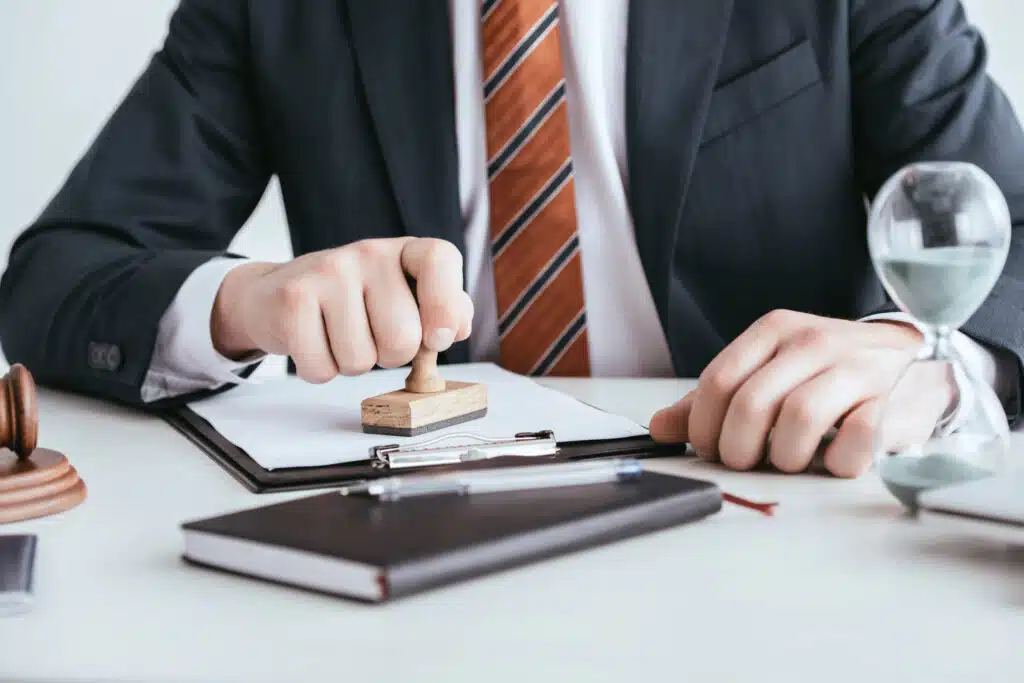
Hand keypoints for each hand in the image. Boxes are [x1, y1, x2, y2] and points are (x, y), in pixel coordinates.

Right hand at [210, 237, 472, 382]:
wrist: (274, 294)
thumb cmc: (353, 304)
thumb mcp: (402, 298)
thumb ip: (442, 310)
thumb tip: (458, 327)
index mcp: (402, 251)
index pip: (439, 258)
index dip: (446, 305)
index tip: (439, 339)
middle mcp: (367, 252)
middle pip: (402, 338)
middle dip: (390, 357)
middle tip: (371, 337)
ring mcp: (327, 271)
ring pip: (360, 360)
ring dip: (353, 365)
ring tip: (339, 337)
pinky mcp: (293, 299)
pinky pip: (322, 368)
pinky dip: (320, 370)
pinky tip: (314, 343)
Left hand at [648, 310, 956, 477]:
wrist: (912, 363)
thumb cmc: (827, 373)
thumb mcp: (768, 372)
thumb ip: (714, 400)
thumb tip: (659, 428)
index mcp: (773, 331)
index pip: (717, 382)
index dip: (703, 427)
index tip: (709, 449)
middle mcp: (812, 341)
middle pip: (751, 405)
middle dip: (738, 450)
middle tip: (746, 462)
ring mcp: (854, 367)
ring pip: (799, 419)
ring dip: (785, 458)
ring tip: (788, 461)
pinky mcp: (890, 400)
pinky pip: (855, 441)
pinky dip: (836, 462)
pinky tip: (831, 459)